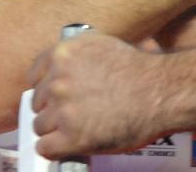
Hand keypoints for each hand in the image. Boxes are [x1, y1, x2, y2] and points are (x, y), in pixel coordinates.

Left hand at [29, 32, 167, 156]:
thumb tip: (64, 69)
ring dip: (56, 130)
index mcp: (63, 53)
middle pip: (37, 102)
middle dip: (53, 109)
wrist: (161, 92)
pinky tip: (71, 145)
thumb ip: (78, 55)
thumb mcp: (104, 45)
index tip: (57, 96)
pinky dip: (56, 149)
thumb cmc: (140, 70)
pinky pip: (45, 148)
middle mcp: (58, 80)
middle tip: (75, 113)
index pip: (34, 76)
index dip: (47, 88)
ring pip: (40, 126)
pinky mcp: (71, 137)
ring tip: (79, 128)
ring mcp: (62, 109)